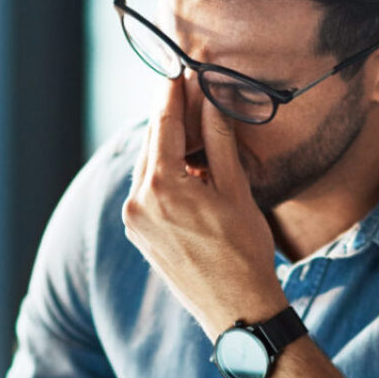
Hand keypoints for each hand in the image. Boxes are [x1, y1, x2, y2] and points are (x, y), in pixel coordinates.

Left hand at [122, 77, 286, 336]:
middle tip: (188, 90)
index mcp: (162, 187)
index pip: (165, 124)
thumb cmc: (244, 251)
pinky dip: (164, 174)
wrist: (236, 309)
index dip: (173, 93)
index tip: (180, 68)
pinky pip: (147, 191)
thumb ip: (220, 141)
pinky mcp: (139, 235)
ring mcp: (134, 221)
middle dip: (171, 117)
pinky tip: (189, 169)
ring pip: (148, 167)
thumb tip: (214, 97)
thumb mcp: (235, 189)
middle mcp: (138, 202)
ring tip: (194, 129)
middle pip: (153, 143)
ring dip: (169, 146)